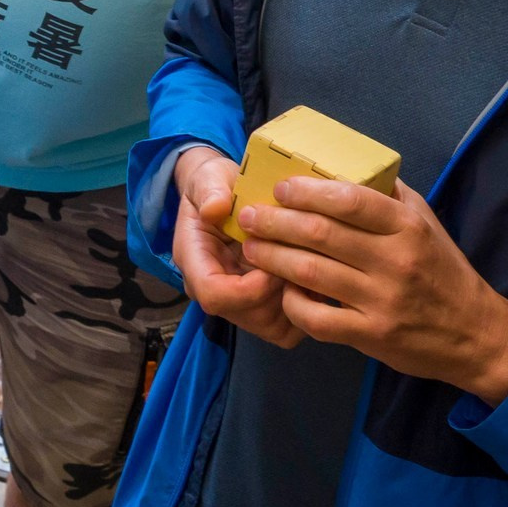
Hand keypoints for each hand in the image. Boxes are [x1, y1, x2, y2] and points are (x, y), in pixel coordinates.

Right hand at [169, 148, 300, 348]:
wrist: (225, 193)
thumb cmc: (218, 186)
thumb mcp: (210, 177)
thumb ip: (210, 190)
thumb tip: (215, 208)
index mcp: (194, 261)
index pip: (215, 295)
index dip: (249, 288)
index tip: (275, 262)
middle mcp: (213, 289)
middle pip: (246, 316)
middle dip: (279, 294)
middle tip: (300, 263)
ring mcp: (238, 302)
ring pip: (270, 328)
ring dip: (296, 303)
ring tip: (309, 271)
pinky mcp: (261, 307)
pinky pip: (287, 328)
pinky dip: (305, 309)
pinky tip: (313, 281)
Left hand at [239, 178, 507, 401]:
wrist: (477, 335)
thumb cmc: (443, 271)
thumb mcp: (426, 224)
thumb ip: (389, 196)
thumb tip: (347, 166)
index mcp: (407, 227)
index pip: (349, 200)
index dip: (307, 191)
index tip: (280, 188)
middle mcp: (395, 260)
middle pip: (319, 233)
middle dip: (274, 221)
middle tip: (249, 216)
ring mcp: (382, 300)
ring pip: (310, 273)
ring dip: (272, 257)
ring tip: (251, 247)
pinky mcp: (372, 334)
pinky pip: (317, 317)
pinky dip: (292, 303)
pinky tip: (282, 291)